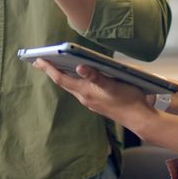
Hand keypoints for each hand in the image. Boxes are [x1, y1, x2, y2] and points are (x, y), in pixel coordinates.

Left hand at [32, 58, 153, 126]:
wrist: (139, 118)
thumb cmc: (128, 99)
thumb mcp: (113, 84)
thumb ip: (96, 76)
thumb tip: (80, 67)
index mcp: (86, 92)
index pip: (62, 79)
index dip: (49, 69)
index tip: (38, 60)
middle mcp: (85, 98)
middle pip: (64, 82)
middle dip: (52, 71)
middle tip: (40, 61)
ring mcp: (91, 101)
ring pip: (72, 87)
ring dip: (62, 76)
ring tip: (55, 65)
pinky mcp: (97, 103)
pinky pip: (80, 90)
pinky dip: (74, 80)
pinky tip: (77, 76)